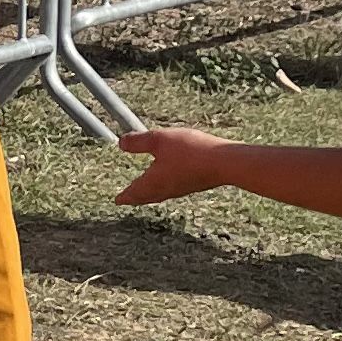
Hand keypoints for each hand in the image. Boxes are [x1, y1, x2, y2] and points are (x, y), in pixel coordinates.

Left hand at [113, 128, 235, 205]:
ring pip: (160, 194)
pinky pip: (172, 189)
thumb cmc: (190, 151)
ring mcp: (181, 188)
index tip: (117, 200)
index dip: (125, 195)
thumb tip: (121, 143)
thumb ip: (139, 142)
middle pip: (146, 196)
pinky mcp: (193, 184)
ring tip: (145, 192)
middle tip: (127, 199)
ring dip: (149, 194)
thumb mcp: (159, 140)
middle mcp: (166, 189)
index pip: (135, 191)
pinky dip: (163, 188)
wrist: (224, 163)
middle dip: (135, 197)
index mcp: (153, 181)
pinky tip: (170, 181)